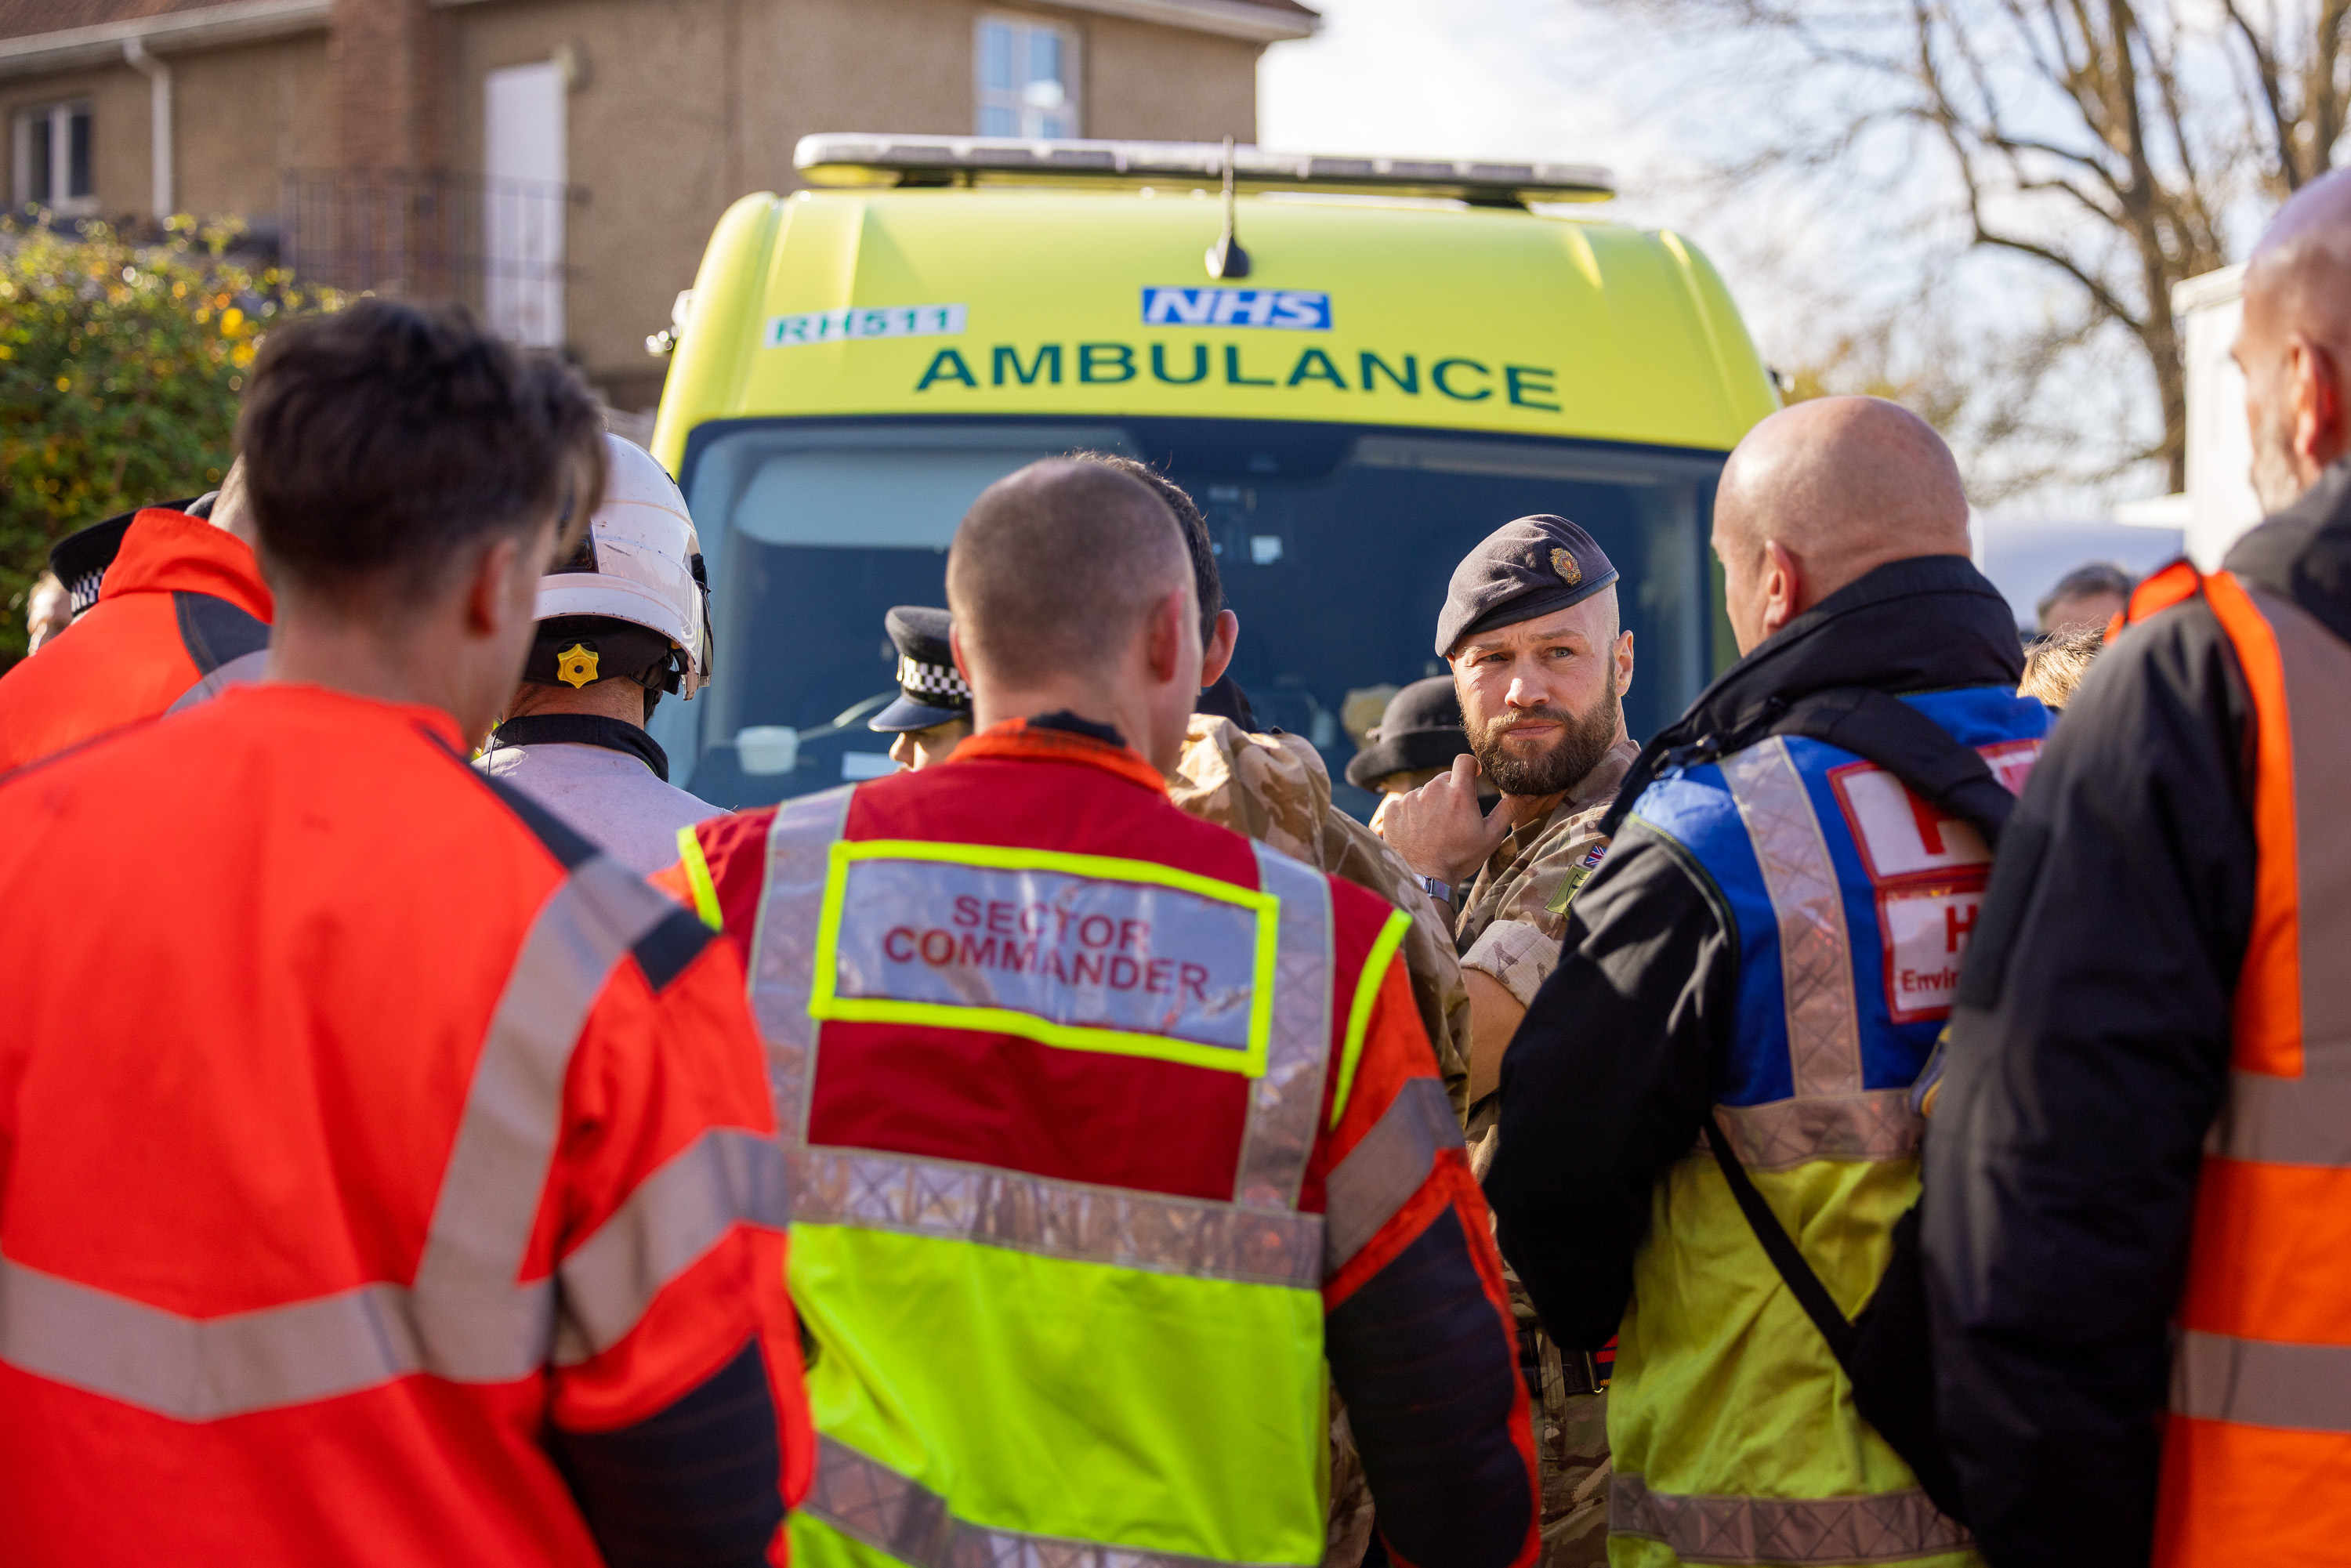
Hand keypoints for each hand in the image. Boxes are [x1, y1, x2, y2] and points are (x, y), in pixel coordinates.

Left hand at [1379, 753, 1516, 890]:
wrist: (1425, 879)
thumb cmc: (1461, 858)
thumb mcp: (1490, 836)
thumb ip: (1509, 809)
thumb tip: (1529, 791)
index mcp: (1459, 793)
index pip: (1464, 760)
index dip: (1470, 766)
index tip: (1472, 775)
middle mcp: (1432, 790)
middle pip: (1444, 779)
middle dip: (1450, 792)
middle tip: (1453, 818)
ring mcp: (1410, 799)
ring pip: (1424, 793)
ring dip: (1430, 804)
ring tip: (1434, 830)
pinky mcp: (1393, 810)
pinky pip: (1405, 803)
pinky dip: (1411, 814)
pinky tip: (1417, 832)